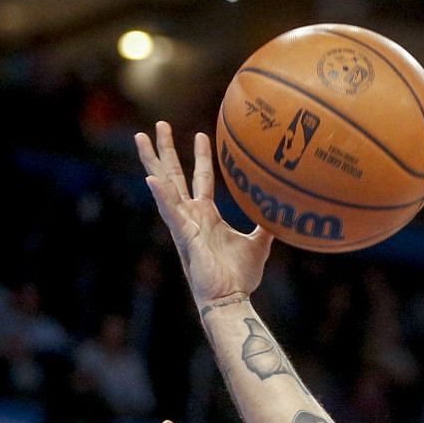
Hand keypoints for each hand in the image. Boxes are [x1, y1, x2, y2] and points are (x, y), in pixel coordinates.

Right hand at [136, 122, 273, 307]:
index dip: (200, 156)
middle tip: (158, 124)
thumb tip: (282, 212)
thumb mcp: (259, 244)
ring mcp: (184, 224)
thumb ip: (266, 226)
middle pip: (174, 175)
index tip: (199, 134)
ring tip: (140, 138)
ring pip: (164, 186)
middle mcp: (191, 216)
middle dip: (166, 150)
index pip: (200, 178)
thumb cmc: (240, 277)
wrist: (231, 298)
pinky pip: (170, 212)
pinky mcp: (183, 236)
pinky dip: (162, 195)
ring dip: (153, 162)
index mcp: (206, 216)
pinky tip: (151, 177)